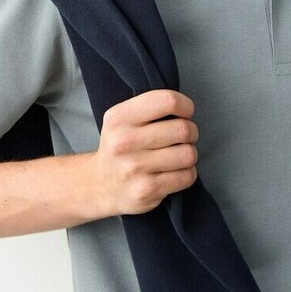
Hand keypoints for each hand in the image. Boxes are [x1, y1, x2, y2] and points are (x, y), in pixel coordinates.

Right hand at [91, 88, 199, 216]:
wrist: (99, 186)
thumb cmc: (120, 148)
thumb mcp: (122, 119)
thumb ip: (150, 108)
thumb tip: (186, 108)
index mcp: (119, 118)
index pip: (168, 101)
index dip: (185, 106)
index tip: (185, 113)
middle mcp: (124, 142)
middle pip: (183, 129)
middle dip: (191, 132)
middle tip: (183, 138)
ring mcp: (135, 167)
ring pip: (188, 154)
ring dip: (189, 154)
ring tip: (176, 156)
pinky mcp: (146, 190)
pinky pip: (187, 176)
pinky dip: (187, 173)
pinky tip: (173, 172)